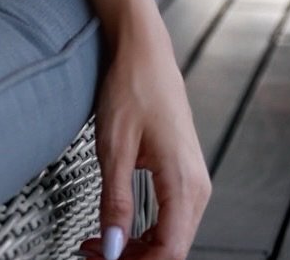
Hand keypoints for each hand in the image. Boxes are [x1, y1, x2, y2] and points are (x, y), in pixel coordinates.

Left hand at [77, 25, 209, 259]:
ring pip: (172, 235)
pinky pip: (170, 216)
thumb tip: (112, 247)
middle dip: (135, 259)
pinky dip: (146, 230)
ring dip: (139, 248)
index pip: (170, 251)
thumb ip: (115, 201)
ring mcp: (192, 179)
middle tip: (93, 255)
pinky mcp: (182, 172)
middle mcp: (196, 186)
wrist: (144, 50)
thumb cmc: (132, 85)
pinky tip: (117, 228)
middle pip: (173, 248)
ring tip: (97, 244)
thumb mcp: (114, 147)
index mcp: (184, 183)